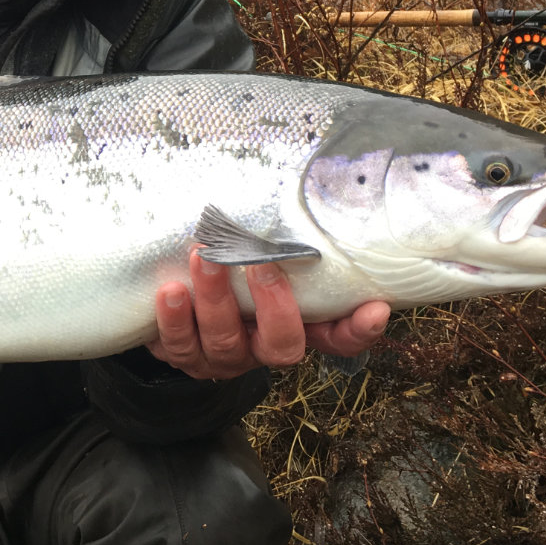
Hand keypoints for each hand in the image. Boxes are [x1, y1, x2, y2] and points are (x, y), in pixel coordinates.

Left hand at [147, 249, 389, 380]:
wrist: (171, 295)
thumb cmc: (227, 266)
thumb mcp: (257, 254)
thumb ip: (280, 239)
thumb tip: (299, 187)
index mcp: (294, 326)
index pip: (338, 338)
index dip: (358, 330)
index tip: (375, 308)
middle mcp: (262, 348)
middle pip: (281, 345)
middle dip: (273, 305)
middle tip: (259, 263)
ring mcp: (224, 358)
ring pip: (225, 342)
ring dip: (214, 298)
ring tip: (201, 257)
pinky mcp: (184, 357)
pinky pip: (180, 347)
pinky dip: (174, 320)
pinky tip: (169, 291)